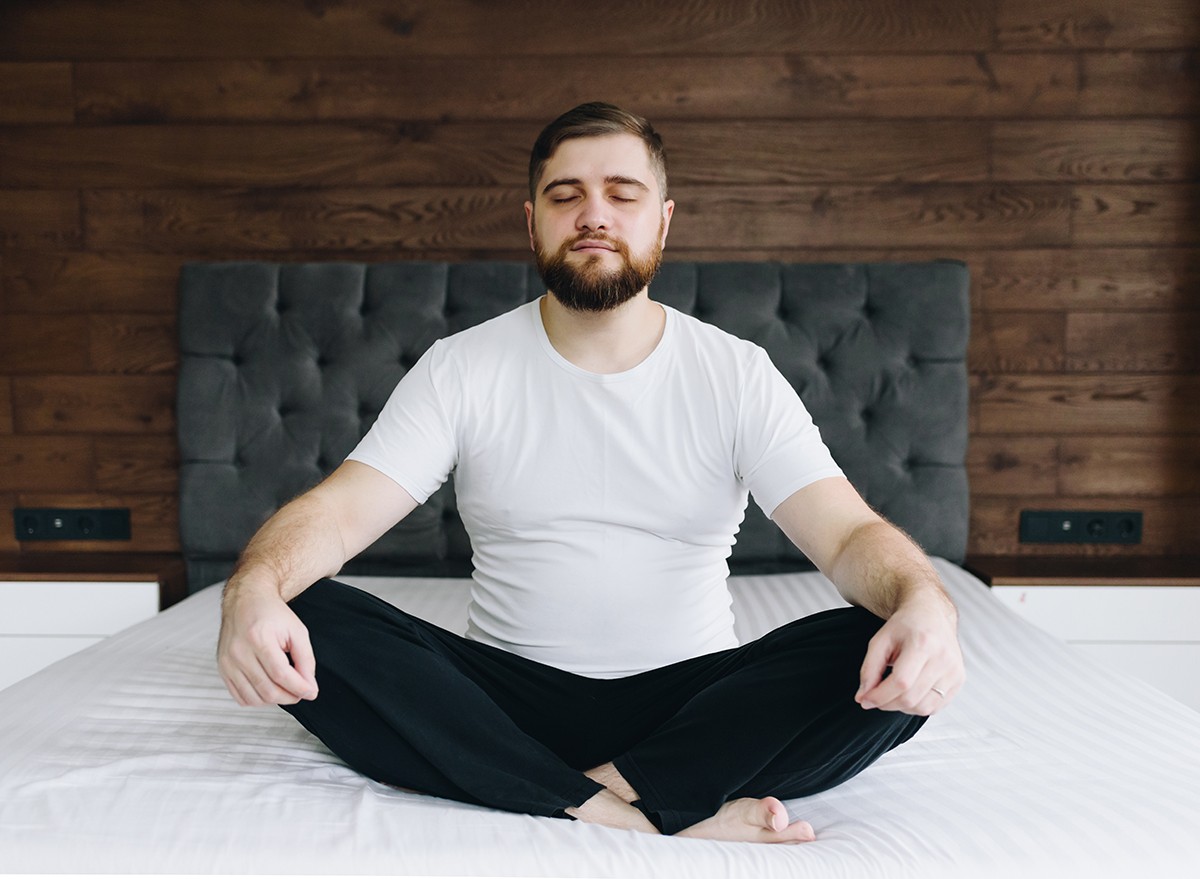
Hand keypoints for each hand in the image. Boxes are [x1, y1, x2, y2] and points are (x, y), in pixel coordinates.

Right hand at [217, 586, 318, 706]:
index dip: (299, 688)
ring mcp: (228, 662)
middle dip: (290, 696)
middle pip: (267, 690)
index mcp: (259, 638)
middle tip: (302, 691)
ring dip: (275, 700)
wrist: (246, 601)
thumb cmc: (271, 613)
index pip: (281, 675)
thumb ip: (306, 659)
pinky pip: (240, 697)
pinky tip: (269, 689)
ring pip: (254, 698)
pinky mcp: (223, 669)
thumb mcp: (297, 631)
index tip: (311, 691)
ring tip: (287, 689)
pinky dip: (258, 699)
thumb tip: (309, 686)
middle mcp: (239, 652)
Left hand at [855, 595, 963, 715]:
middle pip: (911, 698)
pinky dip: (917, 707)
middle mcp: (943, 658)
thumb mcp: (880, 640)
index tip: (864, 700)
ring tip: (891, 693)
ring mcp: (954, 671)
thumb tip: (864, 697)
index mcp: (923, 643)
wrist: (931, 614)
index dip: (879, 696)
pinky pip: (935, 707)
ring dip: (901, 707)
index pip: (901, 682)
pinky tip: (908, 693)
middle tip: (873, 698)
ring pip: (923, 707)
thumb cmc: (905, 626)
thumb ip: (869, 668)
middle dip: (886, 704)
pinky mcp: (959, 680)